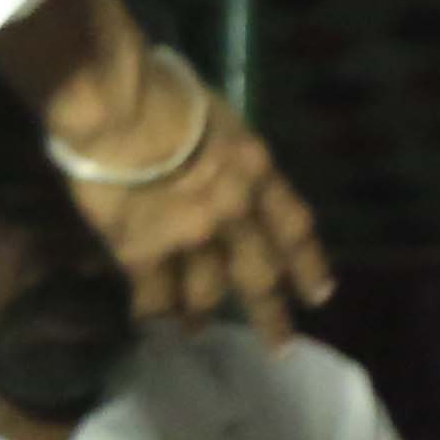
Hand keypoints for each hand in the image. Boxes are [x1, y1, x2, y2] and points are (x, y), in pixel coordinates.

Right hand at [53, 70, 332, 347]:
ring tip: (193, 331)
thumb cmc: (163, 93)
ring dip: (200, 314)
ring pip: (205, 291)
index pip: (293, 226)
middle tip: (277, 345)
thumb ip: (224, 157)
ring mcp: (191, 238)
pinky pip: (153, 296)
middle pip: (259, 275)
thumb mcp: (217, 119)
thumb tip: (215, 174)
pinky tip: (150, 323)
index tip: (319, 295)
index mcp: (255, 172)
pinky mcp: (144, 253)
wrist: (119, 109)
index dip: (307, 264)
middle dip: (269, 314)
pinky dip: (152, 311)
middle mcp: (233, 213)